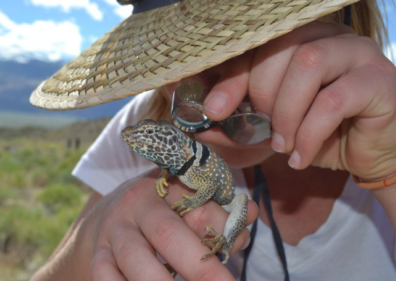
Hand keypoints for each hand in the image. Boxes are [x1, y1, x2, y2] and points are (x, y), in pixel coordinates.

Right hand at [73, 169, 256, 280]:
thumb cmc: (159, 208)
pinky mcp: (97, 256)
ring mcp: (113, 231)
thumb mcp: (186, 198)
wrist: (108, 212)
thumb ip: (219, 208)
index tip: (239, 242)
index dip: (222, 226)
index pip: (198, 204)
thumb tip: (250, 212)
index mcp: (165, 184)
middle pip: (168, 234)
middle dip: (200, 267)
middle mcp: (135, 204)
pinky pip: (106, 277)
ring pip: (136, 260)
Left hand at [202, 21, 395, 180]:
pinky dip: (309, 134)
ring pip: (308, 64)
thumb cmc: (319, 133)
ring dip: (286, 113)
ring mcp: (358, 53)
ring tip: (283, 145)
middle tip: (264, 131)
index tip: (213, 110)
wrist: (369, 153)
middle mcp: (329, 38)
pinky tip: (301, 157)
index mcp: (300, 41)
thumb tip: (200, 128)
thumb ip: (239, 124)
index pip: (258, 47)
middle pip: (282, 49)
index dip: (232, 78)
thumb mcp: (272, 128)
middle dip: (262, 96)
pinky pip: (334, 100)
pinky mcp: (378, 81)